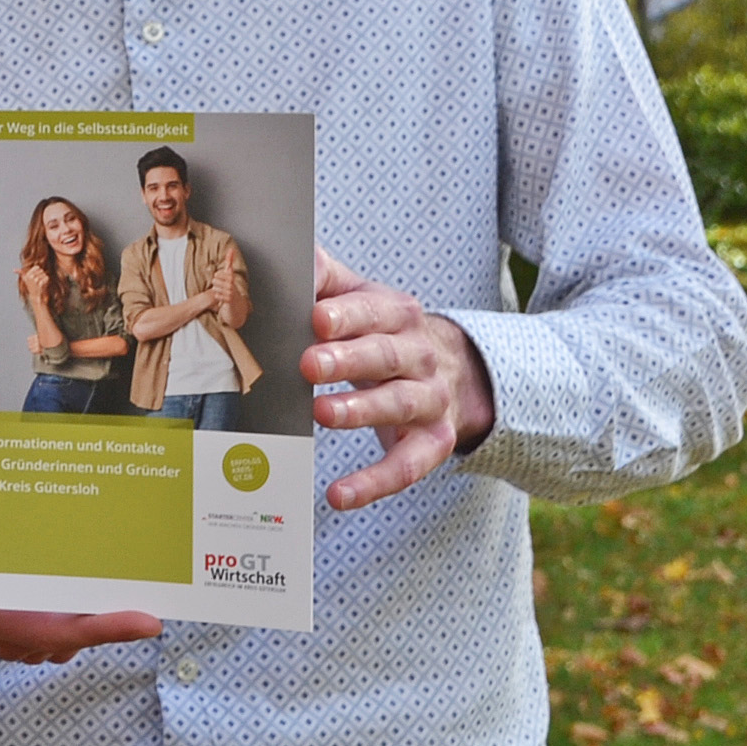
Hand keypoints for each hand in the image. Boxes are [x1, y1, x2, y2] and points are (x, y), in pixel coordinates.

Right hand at [0, 460, 160, 665]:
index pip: (41, 628)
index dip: (95, 630)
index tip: (145, 621)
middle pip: (64, 640)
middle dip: (108, 625)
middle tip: (153, 599)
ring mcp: (9, 630)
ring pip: (67, 641)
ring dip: (98, 622)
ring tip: (130, 588)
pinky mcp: (22, 624)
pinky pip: (63, 634)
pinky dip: (87, 619)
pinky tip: (106, 590)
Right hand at [17, 260, 49, 305]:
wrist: (34, 294)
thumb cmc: (30, 285)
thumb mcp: (25, 278)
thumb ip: (20, 273)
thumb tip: (13, 270)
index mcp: (28, 275)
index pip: (37, 267)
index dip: (38, 270)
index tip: (36, 275)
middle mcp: (31, 277)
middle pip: (41, 270)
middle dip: (41, 274)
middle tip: (38, 280)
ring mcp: (35, 280)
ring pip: (44, 274)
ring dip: (44, 277)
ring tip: (41, 282)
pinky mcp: (40, 284)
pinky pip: (46, 278)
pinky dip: (46, 280)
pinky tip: (44, 283)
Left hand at [304, 247, 495, 510]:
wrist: (457, 371)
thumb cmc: (385, 333)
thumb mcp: (363, 300)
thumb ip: (325, 277)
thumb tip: (289, 249)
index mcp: (398, 315)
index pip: (372, 312)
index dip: (347, 317)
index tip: (316, 319)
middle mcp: (420, 356)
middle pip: (385, 356)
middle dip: (347, 360)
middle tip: (308, 364)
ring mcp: (430, 400)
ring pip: (397, 405)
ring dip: (361, 411)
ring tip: (322, 413)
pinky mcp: (432, 443)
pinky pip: (406, 466)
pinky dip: (374, 483)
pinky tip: (339, 495)